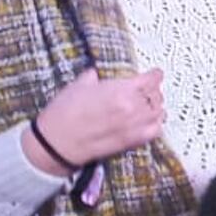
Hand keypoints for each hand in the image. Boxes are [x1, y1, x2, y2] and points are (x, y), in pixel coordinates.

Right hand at [27, 67, 165, 171]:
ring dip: (155, 106)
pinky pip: (156, 130)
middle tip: (147, 88)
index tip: (155, 73)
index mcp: (121, 90)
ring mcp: (135, 125)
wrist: (57, 141)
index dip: (154, 75)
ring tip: (148, 104)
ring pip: (158, 112)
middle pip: (155, 95)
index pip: (150, 79)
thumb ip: (93, 77)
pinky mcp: (132, 141)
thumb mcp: (78, 85)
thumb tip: (96, 74)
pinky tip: (150, 120)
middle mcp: (133, 107)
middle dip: (152, 90)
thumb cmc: (64, 113)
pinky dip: (156, 123)